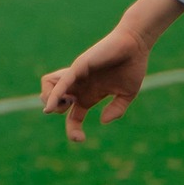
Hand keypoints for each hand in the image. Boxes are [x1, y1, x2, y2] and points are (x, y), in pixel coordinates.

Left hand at [41, 23, 152, 142]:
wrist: (135, 45)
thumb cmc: (132, 66)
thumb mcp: (127, 94)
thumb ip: (117, 109)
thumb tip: (104, 121)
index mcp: (89, 95)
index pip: (73, 117)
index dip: (73, 131)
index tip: (81, 139)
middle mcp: (79, 86)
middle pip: (54, 102)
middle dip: (55, 112)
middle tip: (71, 110)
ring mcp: (76, 76)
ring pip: (48, 88)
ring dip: (48, 101)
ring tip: (63, 104)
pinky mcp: (78, 67)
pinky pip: (60, 83)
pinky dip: (54, 95)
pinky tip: (52, 106)